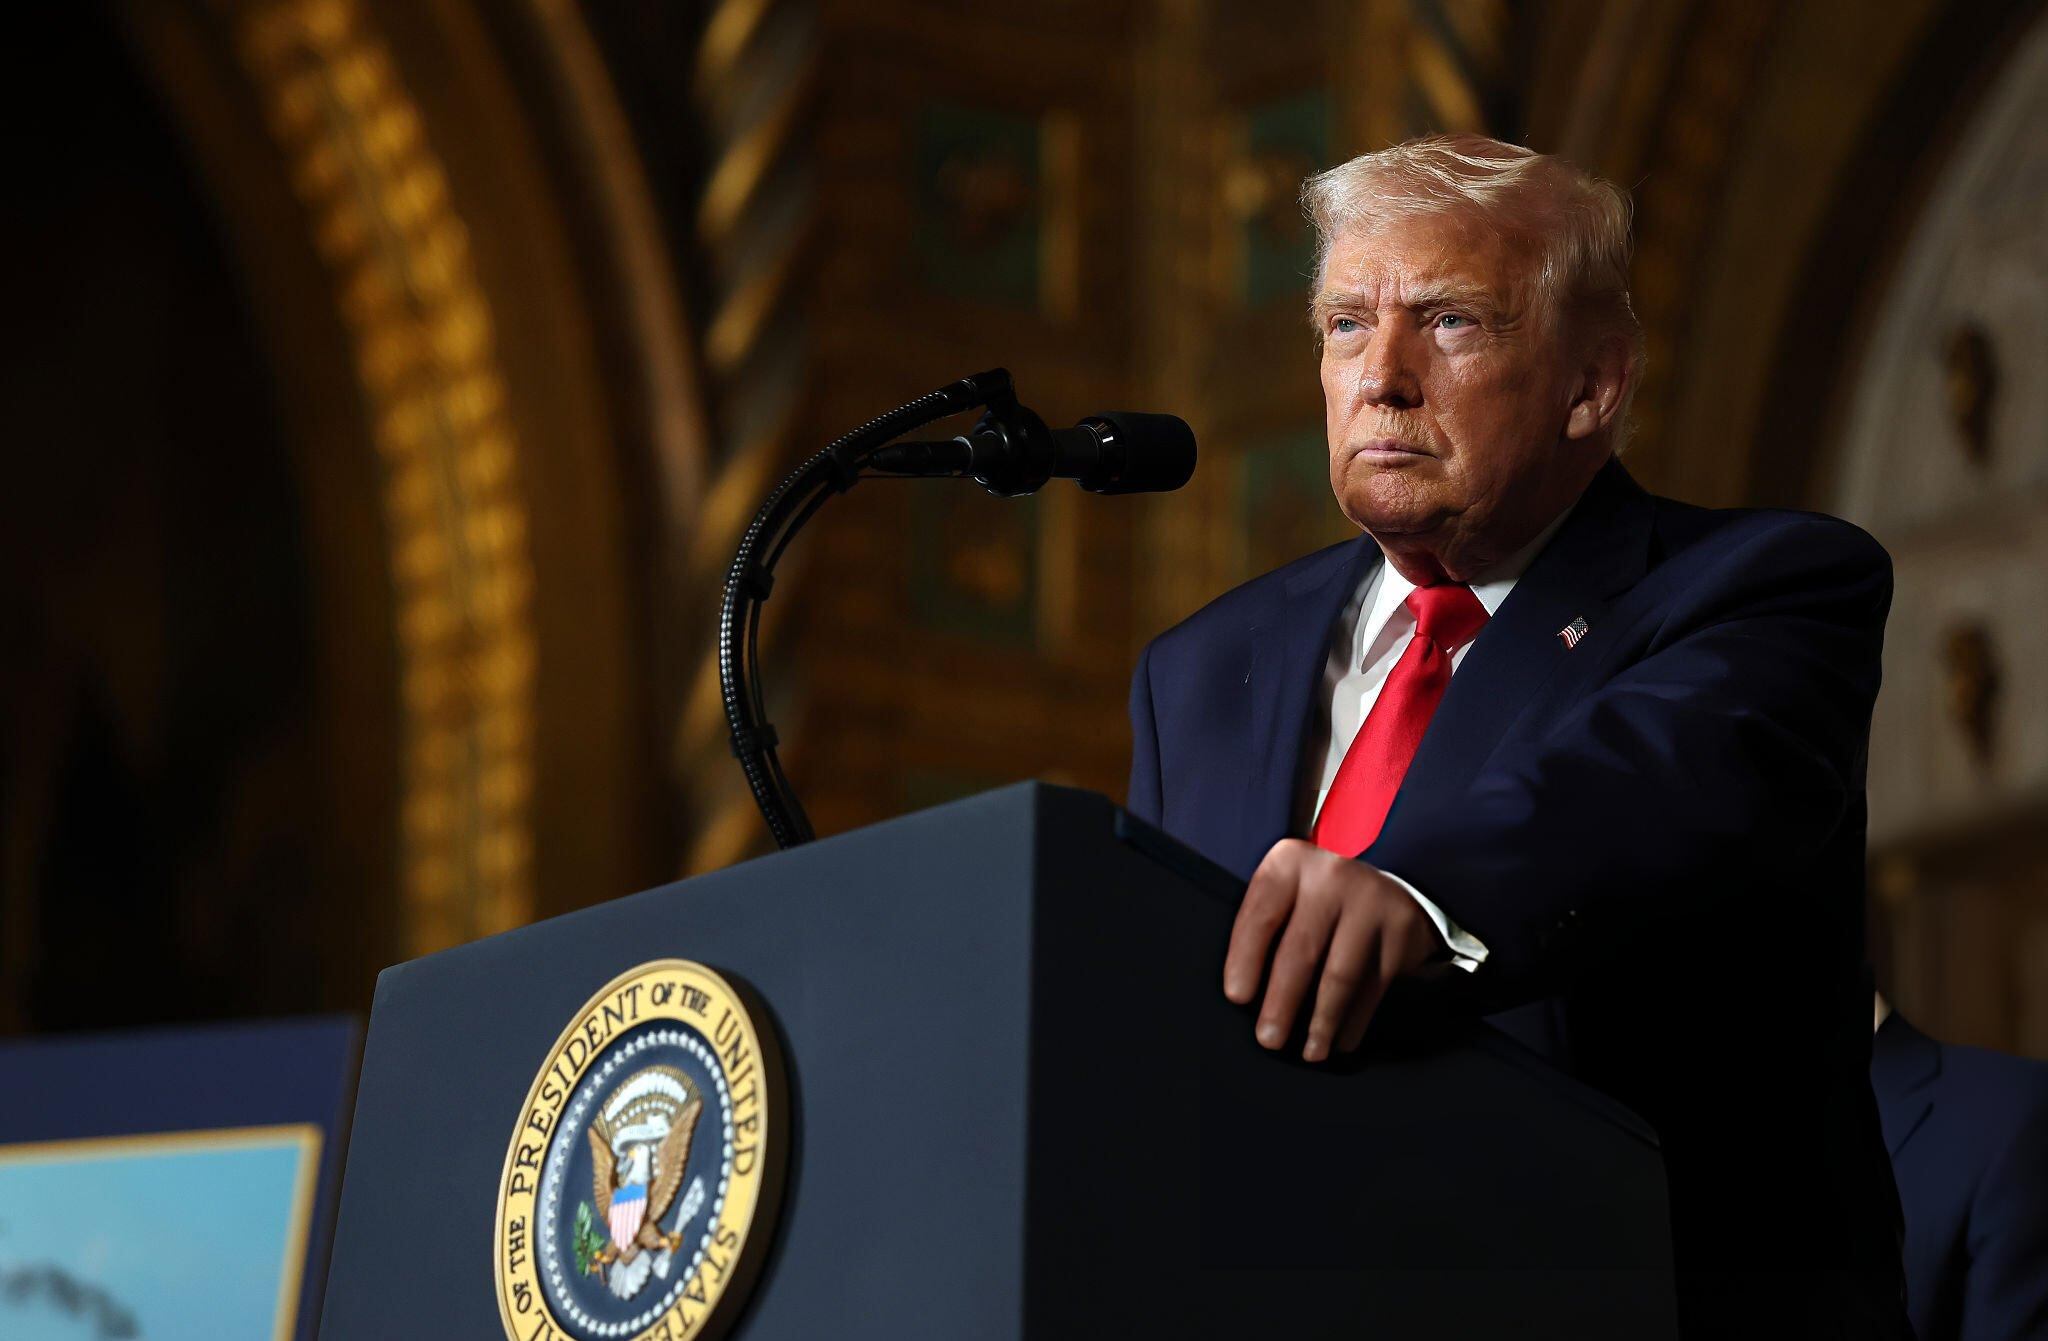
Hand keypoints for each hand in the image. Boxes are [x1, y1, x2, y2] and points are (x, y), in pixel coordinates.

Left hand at [1223, 838, 1447, 1062]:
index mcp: (1291, 863)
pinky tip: (1340, 1041)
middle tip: (1268, 1040)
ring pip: (1341, 975)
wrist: (1386, 882)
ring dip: (1322, 1022)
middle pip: (1300, 950)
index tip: (1237, 998)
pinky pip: (1374, 986)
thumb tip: (1243, 997)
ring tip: (1310, 1053)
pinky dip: (1355, 1020)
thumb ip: (1265, 926)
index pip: (1261, 915)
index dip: (1245, 959)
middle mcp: (1332, 875)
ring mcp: (1371, 901)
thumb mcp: (1286, 892)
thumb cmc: (1315, 899)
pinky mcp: (1401, 929)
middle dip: (1282, 1003)